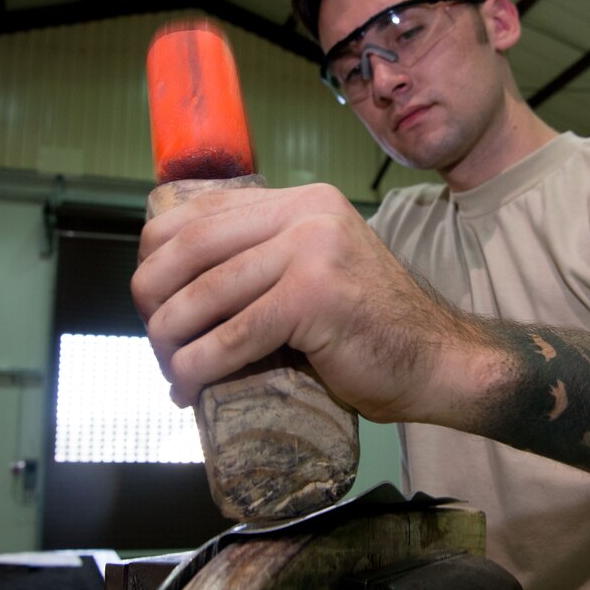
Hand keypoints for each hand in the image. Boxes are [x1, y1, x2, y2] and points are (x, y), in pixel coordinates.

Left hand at [132, 183, 493, 419]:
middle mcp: (307, 213)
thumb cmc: (374, 329)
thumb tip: (182, 285)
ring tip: (169, 371)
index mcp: (302, 201)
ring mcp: (314, 251)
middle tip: (154, 341)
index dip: (156, 256)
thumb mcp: (317, 270)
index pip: (199, 212)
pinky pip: (233, 336)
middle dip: (152, 300)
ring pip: (206, 294)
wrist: (439, 360)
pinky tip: (189, 389)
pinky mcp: (316, 297)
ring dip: (169, 341)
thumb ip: (267, 259)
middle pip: (190, 247)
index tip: (151, 298)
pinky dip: (198, 368)